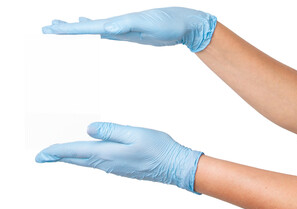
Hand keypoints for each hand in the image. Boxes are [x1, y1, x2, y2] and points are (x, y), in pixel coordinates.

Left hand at [36, 122, 202, 192]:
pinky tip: (86, 153)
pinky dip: (85, 158)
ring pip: (86, 162)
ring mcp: (114, 168)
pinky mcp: (121, 168)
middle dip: (59, 156)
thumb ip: (110, 131)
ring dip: (71, 157)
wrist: (174, 166)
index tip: (41, 154)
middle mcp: (108, 164)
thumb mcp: (134, 134)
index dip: (57, 152)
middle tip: (45, 156)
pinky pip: (96, 162)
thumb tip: (90, 129)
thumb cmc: (158, 149)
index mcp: (108, 154)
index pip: (75, 152)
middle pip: (77, 160)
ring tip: (61, 152)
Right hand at [42, 7, 216, 51]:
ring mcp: (123, 29)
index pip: (89, 27)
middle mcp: (118, 25)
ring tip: (65, 26)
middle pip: (87, 26)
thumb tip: (108, 28)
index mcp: (118, 23)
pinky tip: (97, 32)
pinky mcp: (130, 34)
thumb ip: (129, 25)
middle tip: (48, 27)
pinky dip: (97, 32)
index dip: (70, 29)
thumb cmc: (170, 23)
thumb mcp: (150, 25)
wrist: (183, 24)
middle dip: (68, 28)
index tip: (52, 29)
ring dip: (79, 28)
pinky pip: (108, 34)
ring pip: (95, 29)